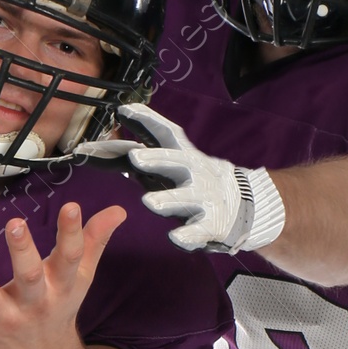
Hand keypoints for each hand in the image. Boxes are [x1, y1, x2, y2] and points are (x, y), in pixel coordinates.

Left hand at [0, 202, 126, 348]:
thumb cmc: (58, 311)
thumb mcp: (79, 280)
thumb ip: (93, 243)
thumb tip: (118, 211)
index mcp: (61, 289)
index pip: (70, 259)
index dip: (73, 234)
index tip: (73, 207)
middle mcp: (33, 305)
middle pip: (29, 278)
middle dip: (22, 252)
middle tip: (14, 224)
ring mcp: (3, 321)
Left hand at [78, 102, 285, 252]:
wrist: (241, 205)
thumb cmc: (195, 182)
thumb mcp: (173, 166)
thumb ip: (143, 158)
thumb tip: (106, 149)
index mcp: (183, 155)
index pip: (165, 133)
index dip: (147, 120)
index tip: (125, 110)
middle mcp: (195, 173)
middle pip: (175, 163)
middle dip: (156, 159)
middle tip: (135, 157)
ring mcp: (204, 199)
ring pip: (186, 198)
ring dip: (168, 199)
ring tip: (150, 203)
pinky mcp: (211, 224)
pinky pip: (198, 230)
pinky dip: (188, 235)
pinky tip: (175, 238)